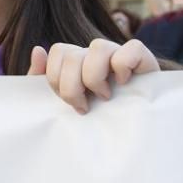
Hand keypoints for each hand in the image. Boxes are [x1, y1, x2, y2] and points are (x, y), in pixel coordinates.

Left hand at [28, 39, 159, 114]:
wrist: (137, 135)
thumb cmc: (98, 119)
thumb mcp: (67, 103)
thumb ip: (45, 79)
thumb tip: (38, 49)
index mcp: (79, 61)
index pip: (59, 51)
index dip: (57, 77)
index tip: (70, 102)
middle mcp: (98, 54)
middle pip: (73, 54)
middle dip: (72, 87)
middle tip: (85, 107)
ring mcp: (120, 54)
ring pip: (98, 47)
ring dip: (95, 78)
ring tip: (104, 98)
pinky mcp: (144, 59)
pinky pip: (132, 48)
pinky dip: (124, 67)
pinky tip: (124, 84)